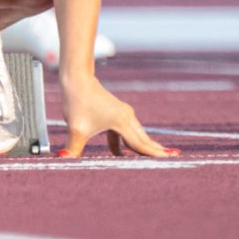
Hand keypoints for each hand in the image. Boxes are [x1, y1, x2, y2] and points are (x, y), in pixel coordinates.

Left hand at [55, 73, 171, 158]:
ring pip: (136, 135)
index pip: (140, 144)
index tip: (170, 158)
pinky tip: (123, 154)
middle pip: (144, 139)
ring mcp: (122, 114)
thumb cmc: (76, 101)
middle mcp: (126, 117)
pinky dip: (127, 143)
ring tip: (157, 156)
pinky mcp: (115, 113)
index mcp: (121, 122)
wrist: (76, 78)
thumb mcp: (74, 128)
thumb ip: (72, 149)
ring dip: (143, 147)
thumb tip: (63, 160)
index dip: (154, 154)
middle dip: (157, 150)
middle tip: (175, 157)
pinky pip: (125, 132)